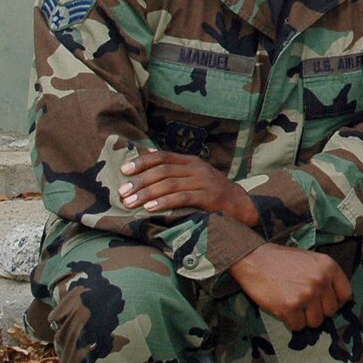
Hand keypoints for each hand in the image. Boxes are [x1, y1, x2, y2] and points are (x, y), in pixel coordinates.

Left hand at [119, 150, 256, 226]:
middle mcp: (197, 168)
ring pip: (170, 184)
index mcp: (191, 162)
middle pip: (163, 170)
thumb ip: (174, 167)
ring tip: (130, 202)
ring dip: (147, 193)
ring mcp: (204, 182)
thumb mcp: (195, 175)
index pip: (163, 156)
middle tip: (122, 192)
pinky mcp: (209, 197)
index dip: (142, 162)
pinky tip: (150, 208)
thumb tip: (148, 154)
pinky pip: (182, 198)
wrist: (240, 205)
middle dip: (140, 181)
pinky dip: (164, 202)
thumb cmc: (211, 192)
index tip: (123, 170)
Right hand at [228, 243, 350, 330]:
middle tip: (305, 307)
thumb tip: (334, 300)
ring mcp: (306, 294)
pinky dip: (291, 323)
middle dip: (318, 312)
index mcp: (329, 267)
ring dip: (305, 319)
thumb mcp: (312, 260)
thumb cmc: (282, 260)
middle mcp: (321, 280)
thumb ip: (325, 276)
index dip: (336, 302)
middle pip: (330, 311)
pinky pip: (298, 326)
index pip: (346, 295)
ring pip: (315, 322)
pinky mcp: (290, 307)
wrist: (255, 260)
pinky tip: (284, 311)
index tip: (325, 304)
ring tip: (295, 308)